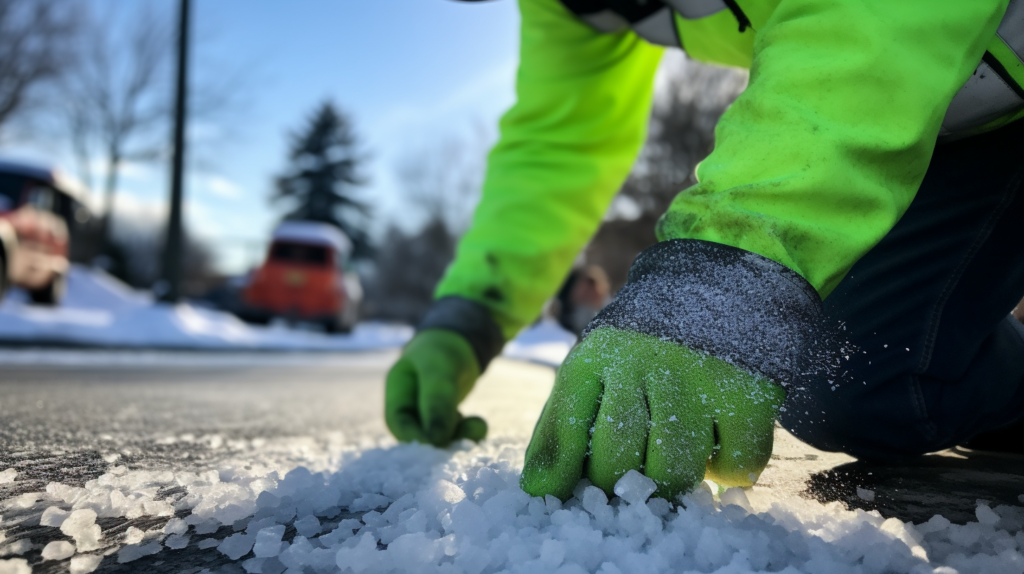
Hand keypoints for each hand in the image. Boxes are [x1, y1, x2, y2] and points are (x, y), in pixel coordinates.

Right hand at [385, 329, 487, 445]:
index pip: (398, 422)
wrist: (462, 337)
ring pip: (439, 434)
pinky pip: (454, 430)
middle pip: (419, 432)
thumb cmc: (444, 347)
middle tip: (464, 442)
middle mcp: (410, 404)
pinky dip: (467, 431)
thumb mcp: (440, 369)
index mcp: (398, 389)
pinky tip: (479, 426)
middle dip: (441, 440)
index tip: (438, 444)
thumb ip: (437, 401)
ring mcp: (429, 411)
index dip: (414, 437)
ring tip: (479, 428)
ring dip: (458, 436)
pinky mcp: (447, 415)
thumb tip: (436, 440)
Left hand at [521, 326, 783, 500]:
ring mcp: (696, 378)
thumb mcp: (591, 375)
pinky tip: (716, 450)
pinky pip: (735, 464)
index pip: (566, 431)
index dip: (565, 475)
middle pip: (618, 462)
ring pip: (674, 471)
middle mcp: (641, 364)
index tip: (571, 498)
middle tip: (633, 488)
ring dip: (672, 487)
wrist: (718, 287)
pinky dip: (727, 471)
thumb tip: (537, 490)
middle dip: (621, 489)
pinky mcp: (749, 394)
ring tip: (672, 473)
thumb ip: (560, 431)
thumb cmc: (640, 352)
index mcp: (594, 359)